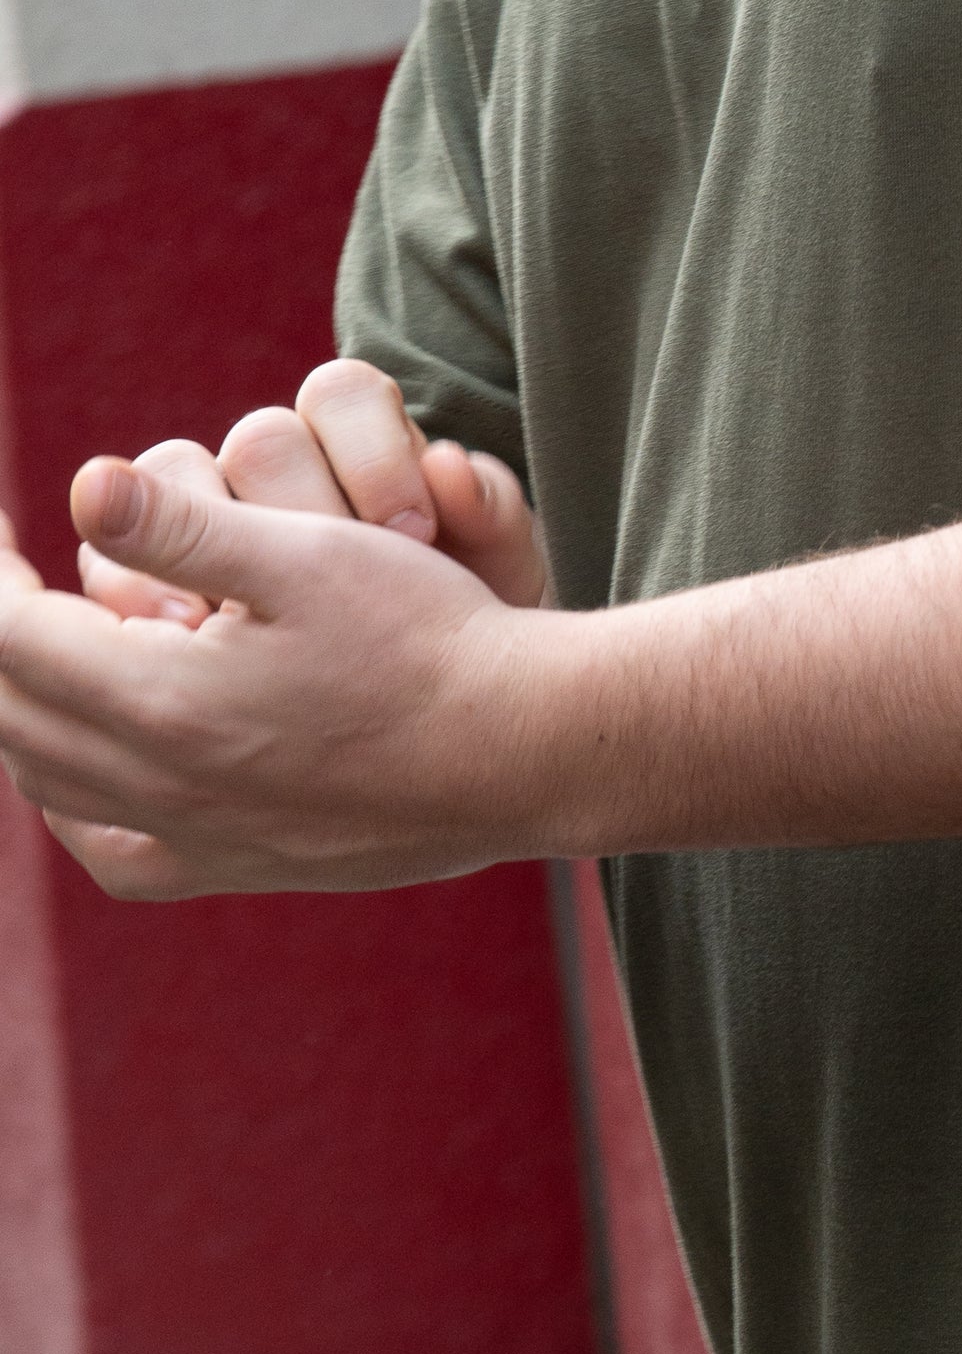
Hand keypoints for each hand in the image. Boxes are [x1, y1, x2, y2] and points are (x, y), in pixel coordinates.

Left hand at [0, 455, 574, 900]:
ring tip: (30, 637)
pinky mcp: (230, 867)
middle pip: (13, 708)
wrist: (519, 749)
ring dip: (20, 701)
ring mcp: (192, 838)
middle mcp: (158, 787)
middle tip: (7, 565)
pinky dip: (67, 794)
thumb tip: (82, 486)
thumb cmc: (425, 636)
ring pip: (47, 777)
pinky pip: (106, 847)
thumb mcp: (308, 554)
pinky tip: (82, 761)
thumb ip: (182, 525)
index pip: (10, 634)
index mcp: (163, 703)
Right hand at [77, 362, 545, 627]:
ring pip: (171, 484)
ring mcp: (210, 522)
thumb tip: (450, 468)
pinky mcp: (154, 582)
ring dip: (191, 548)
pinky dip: (128, 592)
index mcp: (359, 440)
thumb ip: (487, 517)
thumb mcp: (497, 583)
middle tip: (323, 573)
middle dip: (293, 506)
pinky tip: (166, 649)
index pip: (343, 392)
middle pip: (259, 441)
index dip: (373, 448)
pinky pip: (111, 558)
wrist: (425, 723)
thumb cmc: (464, 632)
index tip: (414, 529)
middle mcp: (279, 468)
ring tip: (217, 621)